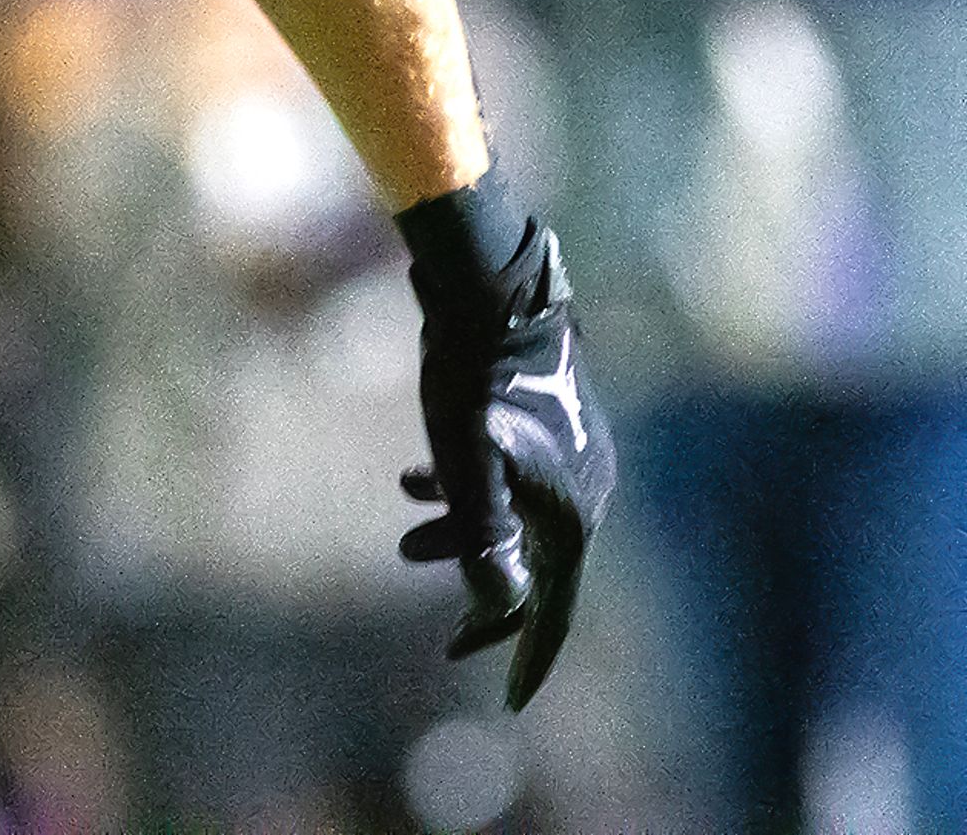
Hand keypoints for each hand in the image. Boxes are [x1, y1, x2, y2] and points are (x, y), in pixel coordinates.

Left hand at [397, 173, 615, 707]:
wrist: (492, 288)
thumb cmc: (473, 376)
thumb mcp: (468, 462)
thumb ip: (482, 535)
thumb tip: (497, 606)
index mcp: (571, 512)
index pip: (551, 604)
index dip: (526, 653)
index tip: (507, 699)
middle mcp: (583, 488)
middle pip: (535, 567)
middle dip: (485, 597)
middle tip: (446, 638)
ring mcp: (569, 453)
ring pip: (514, 519)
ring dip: (464, 536)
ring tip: (404, 539)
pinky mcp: (545, 421)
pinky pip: (508, 478)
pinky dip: (465, 493)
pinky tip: (414, 483)